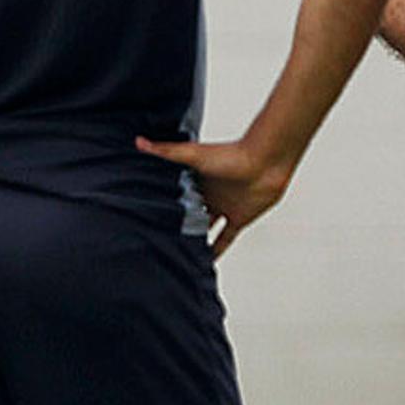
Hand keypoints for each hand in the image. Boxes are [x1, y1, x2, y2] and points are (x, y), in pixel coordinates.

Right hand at [136, 132, 297, 254]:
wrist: (266, 161)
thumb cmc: (232, 154)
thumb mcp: (193, 155)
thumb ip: (166, 151)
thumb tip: (138, 141)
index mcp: (196, 180)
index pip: (174, 195)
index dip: (161, 205)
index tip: (143, 217)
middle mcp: (209, 195)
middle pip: (188, 213)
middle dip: (176, 225)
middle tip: (156, 241)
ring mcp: (224, 207)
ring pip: (205, 228)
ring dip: (195, 239)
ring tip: (176, 254)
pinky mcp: (239, 219)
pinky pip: (225, 238)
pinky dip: (217, 250)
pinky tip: (206, 262)